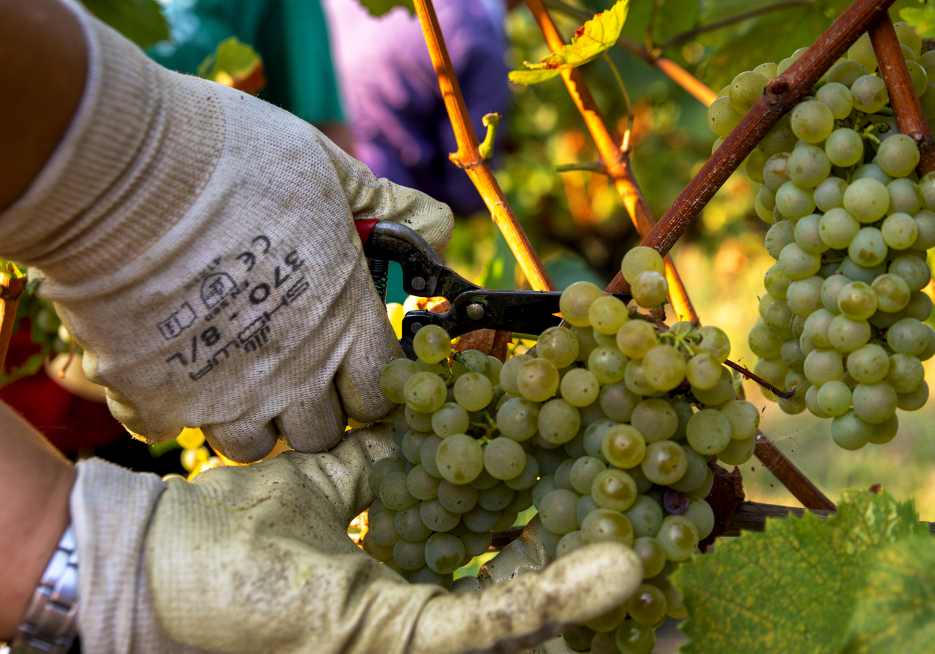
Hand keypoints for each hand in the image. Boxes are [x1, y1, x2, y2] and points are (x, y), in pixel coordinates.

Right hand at [0, 0, 452, 461]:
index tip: (351, 365)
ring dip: (246, 416)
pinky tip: (166, 364)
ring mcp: (225, 394)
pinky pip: (169, 430)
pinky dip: (169, 406)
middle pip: (321, 433)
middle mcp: (295, 372)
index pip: (381, 394)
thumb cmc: (235, 158)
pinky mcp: (154, 398)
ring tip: (230, 372)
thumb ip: (386, 208)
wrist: (120, 169)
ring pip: (251, 445)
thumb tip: (439, 227)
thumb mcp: (328, 171)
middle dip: (313, 409)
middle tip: (291, 371)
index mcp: (345, 322)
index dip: (370, 384)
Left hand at [71, 427, 642, 653]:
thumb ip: (377, 462)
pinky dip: (553, 597)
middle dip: (604, 601)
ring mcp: (410, 639)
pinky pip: (489, 622)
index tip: (617, 527)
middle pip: (529, 618)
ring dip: (600, 602)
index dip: (564, 559)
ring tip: (666, 568)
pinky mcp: (394, 641)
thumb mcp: (321, 483)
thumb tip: (420, 414)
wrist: (148, 572)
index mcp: (404, 589)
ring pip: (526, 630)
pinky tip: (616, 567)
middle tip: (675, 574)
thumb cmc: (224, 539)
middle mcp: (415, 625)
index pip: (502, 578)